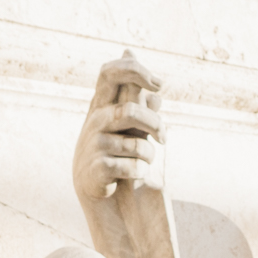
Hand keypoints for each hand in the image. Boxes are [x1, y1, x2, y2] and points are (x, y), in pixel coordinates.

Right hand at [73, 50, 165, 204]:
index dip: (134, 70)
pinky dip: (141, 172)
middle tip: (163, 138)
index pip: (109, 72)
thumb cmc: (116, 151)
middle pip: (131, 111)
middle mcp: (96, 120)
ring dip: (149, 155)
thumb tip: (157, 97)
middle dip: (155, 125)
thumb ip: (141, 111)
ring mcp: (95, 143)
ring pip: (138, 145)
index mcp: (102, 104)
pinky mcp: (99, 168)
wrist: (94, 187)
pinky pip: (134, 167)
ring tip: (143, 161)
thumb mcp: (128, 128)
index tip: (159, 84)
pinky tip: (134, 174)